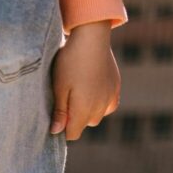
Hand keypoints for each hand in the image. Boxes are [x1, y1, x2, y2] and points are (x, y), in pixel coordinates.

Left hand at [50, 21, 120, 140]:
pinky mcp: (116, 87)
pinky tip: (92, 90)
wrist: (92, 37)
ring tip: (78, 91)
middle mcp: (100, 107)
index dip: (63, 127)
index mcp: (84, 110)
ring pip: (97, 115)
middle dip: (75, 118)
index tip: (57, 114)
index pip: (72, 134)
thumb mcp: (59, 87)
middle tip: (66, 97)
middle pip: (85, 124)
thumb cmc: (70, 62)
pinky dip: (100, 102)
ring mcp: (110, 97)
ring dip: (88, 110)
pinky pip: (108, 105)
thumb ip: (60, 111)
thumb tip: (56, 132)